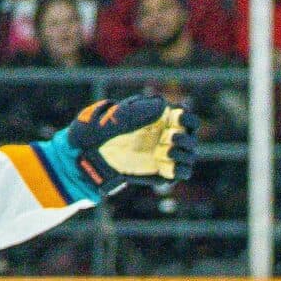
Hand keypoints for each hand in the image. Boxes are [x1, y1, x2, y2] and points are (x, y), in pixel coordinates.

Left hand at [58, 94, 195, 193]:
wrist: (90, 156)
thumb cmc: (101, 131)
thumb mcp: (117, 116)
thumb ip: (140, 110)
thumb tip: (164, 107)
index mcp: (160, 120)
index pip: (186, 117)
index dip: (187, 118)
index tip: (179, 118)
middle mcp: (166, 138)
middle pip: (191, 137)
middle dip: (185, 138)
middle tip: (170, 138)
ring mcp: (166, 156)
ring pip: (190, 155)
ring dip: (184, 153)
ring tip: (166, 152)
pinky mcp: (164, 173)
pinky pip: (183, 172)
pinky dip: (181, 169)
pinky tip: (167, 166)